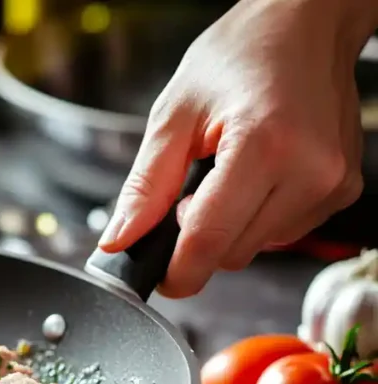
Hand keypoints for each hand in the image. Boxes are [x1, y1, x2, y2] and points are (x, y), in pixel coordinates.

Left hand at [97, 0, 375, 297]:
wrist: (305, 26)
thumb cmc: (241, 55)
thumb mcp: (173, 115)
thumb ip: (145, 187)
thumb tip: (120, 241)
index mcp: (263, 145)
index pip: (209, 240)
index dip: (176, 271)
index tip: (157, 277)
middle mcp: (309, 170)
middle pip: (231, 253)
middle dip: (198, 239)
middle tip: (187, 193)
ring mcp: (332, 183)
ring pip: (257, 248)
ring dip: (229, 228)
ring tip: (225, 173)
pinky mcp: (343, 191)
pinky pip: (283, 232)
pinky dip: (258, 218)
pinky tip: (256, 177)